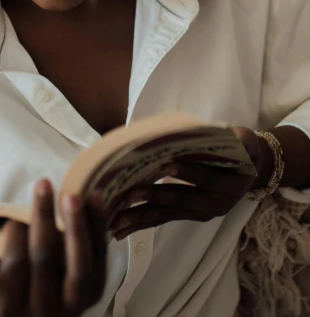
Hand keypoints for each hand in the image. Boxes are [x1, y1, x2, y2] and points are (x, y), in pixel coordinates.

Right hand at [0, 179, 106, 316]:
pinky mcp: (94, 292)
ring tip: (71, 194)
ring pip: (81, 268)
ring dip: (78, 226)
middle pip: (47, 262)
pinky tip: (94, 197)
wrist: (23, 314)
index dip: (14, 243)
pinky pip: (100, 260)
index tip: (12, 220)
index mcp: (10, 308)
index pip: (14, 271)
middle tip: (42, 185)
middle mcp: (44, 312)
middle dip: (44, 220)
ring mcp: (73, 304)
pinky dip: (99, 228)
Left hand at [111, 127, 266, 240]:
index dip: (187, 172)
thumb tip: (229, 133)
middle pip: (181, 199)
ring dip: (140, 217)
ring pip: (167, 214)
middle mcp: (215, 204)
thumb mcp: (244, 139)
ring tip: (116, 222)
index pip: (205, 177)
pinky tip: (120, 229)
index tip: (165, 165)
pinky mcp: (188, 215)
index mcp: (228, 184)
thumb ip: (239, 138)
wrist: (248, 170)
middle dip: (154, 196)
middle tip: (128, 194)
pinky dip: (141, 223)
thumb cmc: (240, 147)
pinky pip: (163, 219)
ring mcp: (200, 213)